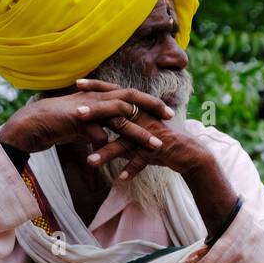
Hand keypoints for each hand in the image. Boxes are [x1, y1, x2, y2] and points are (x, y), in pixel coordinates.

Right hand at [0, 84, 173, 157]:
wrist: (27, 125)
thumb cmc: (54, 125)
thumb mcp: (81, 125)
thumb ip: (96, 127)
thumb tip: (107, 139)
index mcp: (97, 96)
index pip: (128, 94)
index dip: (148, 101)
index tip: (166, 111)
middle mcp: (94, 98)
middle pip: (129, 98)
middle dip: (151, 107)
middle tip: (170, 118)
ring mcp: (86, 108)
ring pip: (119, 118)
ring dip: (139, 133)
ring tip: (155, 145)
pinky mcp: (75, 121)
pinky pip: (98, 135)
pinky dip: (110, 147)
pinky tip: (120, 158)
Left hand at [74, 78, 213, 178]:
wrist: (187, 153)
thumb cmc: (159, 142)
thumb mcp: (136, 134)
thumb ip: (119, 130)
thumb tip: (98, 133)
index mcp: (137, 111)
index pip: (114, 95)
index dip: (96, 88)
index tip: (76, 84)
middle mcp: (143, 118)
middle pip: (116, 114)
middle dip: (96, 113)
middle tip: (76, 114)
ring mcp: (150, 133)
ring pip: (125, 141)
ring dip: (107, 152)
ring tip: (90, 162)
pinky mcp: (158, 148)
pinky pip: (143, 159)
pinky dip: (133, 168)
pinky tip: (121, 178)